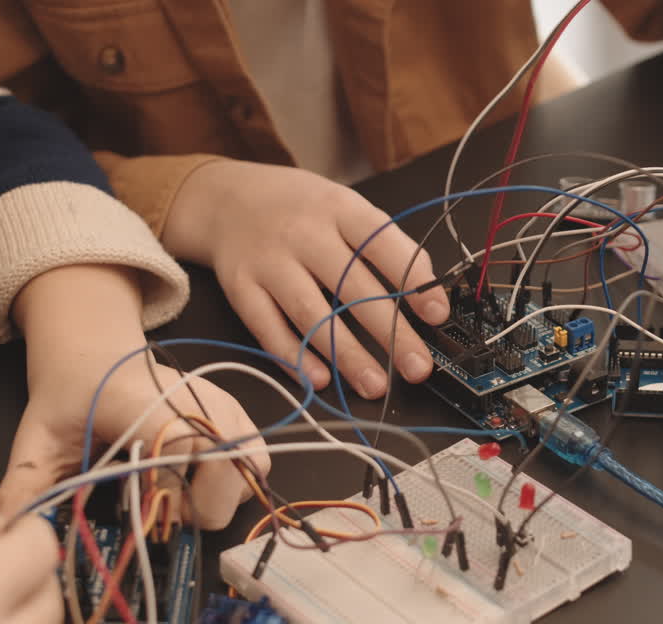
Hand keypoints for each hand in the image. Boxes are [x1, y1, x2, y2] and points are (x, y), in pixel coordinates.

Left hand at [0, 265, 265, 529]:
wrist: (99, 353)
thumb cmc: (71, 395)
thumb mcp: (38, 438)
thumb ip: (26, 486)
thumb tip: (18, 535)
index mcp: (147, 404)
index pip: (180, 455)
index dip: (161, 495)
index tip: (137, 508)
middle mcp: (198, 403)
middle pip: (226, 479)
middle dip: (194, 508)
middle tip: (158, 505)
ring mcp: (226, 408)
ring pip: (248, 475)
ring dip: (217, 495)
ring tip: (178, 491)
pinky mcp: (240, 415)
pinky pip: (257, 462)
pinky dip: (234, 480)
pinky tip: (197, 477)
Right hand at [163, 160, 450, 398]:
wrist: (224, 199)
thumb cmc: (299, 209)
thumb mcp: (342, 205)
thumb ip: (378, 242)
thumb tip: (424, 293)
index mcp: (339, 208)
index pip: (382, 243)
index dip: (413, 279)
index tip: (438, 314)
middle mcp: (303, 233)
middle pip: (352, 286)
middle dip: (390, 332)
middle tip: (418, 367)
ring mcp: (269, 261)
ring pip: (311, 314)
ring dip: (346, 355)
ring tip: (375, 385)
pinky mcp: (240, 288)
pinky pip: (268, 328)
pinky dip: (294, 357)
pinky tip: (319, 380)